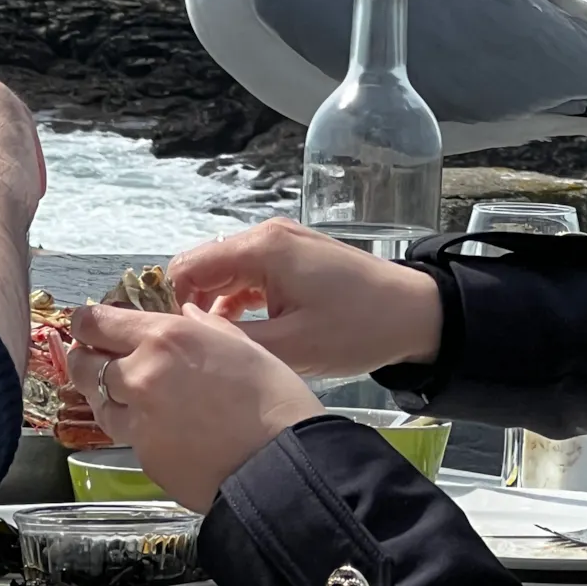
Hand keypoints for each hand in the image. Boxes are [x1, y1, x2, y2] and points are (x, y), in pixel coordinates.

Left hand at [67, 302, 321, 512]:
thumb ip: (204, 326)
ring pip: (99, 402)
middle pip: (86, 363)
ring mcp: (138, 421)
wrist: (280, 467)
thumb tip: (186, 316)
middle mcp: (140, 376)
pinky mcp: (144, 458)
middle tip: (90, 355)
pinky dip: (131, 426)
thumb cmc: (272, 398)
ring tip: (119, 390)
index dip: (84, 321)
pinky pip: (125, 435)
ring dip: (103, 393)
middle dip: (84, 356)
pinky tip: (152, 424)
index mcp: (164, 337)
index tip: (82, 322)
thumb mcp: (241, 344)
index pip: (99, 323)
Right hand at [168, 218, 441, 378]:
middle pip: (204, 265)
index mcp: (261, 249)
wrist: (415, 313)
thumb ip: (234, 340)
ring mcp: (281, 242)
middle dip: (190, 304)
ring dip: (215, 306)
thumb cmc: (357, 329)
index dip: (171, 302)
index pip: (188, 266)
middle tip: (192, 350)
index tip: (172, 341)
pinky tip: (245, 334)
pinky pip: (249, 274)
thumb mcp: (291, 347)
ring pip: (225, 272)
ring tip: (217, 348)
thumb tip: (188, 337)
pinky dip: (239, 301)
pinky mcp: (293, 255)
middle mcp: (265, 235)